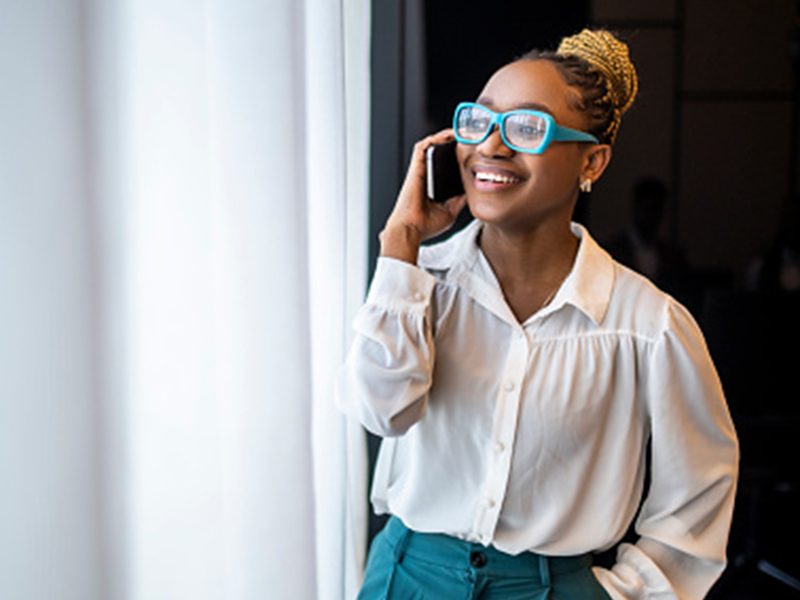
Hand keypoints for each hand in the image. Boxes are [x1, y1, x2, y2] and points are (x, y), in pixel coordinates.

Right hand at [379, 129, 467, 263]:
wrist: (411, 230)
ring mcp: (419, 171)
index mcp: (431, 186)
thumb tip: (471, 192)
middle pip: (438, 153)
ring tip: (460, 131)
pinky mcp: (415, 168)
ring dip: (444, 136)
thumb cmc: (425, 226)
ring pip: (430, 146)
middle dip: (451, 142)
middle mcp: (424, 176)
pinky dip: (434, 138)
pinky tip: (448, 134)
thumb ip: (459, 201)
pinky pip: (422, 147)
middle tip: (467, 136)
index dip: (455, 156)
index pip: (444, 166)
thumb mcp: (450, 212)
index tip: (469, 151)